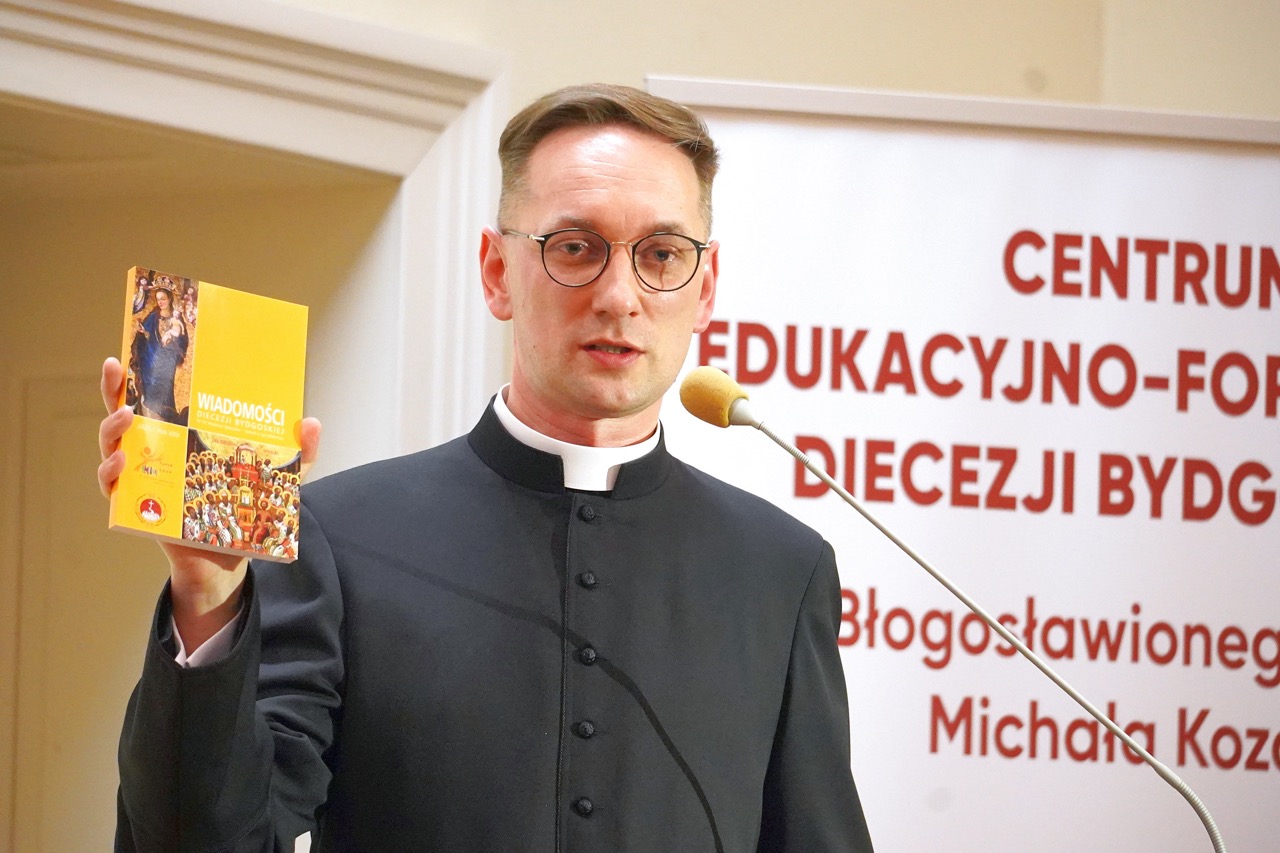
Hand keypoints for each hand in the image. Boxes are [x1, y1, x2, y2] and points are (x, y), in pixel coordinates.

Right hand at [98, 357, 321, 650]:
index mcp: (182, 436)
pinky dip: (112, 474)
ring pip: (113, 448)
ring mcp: (144, 478)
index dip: (136, 378)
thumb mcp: (276, 478)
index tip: (126, 354)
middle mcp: (156, 453)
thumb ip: (298, 453)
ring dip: (113, 430)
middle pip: (123, 417)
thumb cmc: (245, 508)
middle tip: (117, 375)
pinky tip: (124, 462)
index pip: (154, 400)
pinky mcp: (139, 508)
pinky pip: (114, 489)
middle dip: (114, 392)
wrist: (231, 557)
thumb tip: (311, 422)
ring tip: (127, 418)